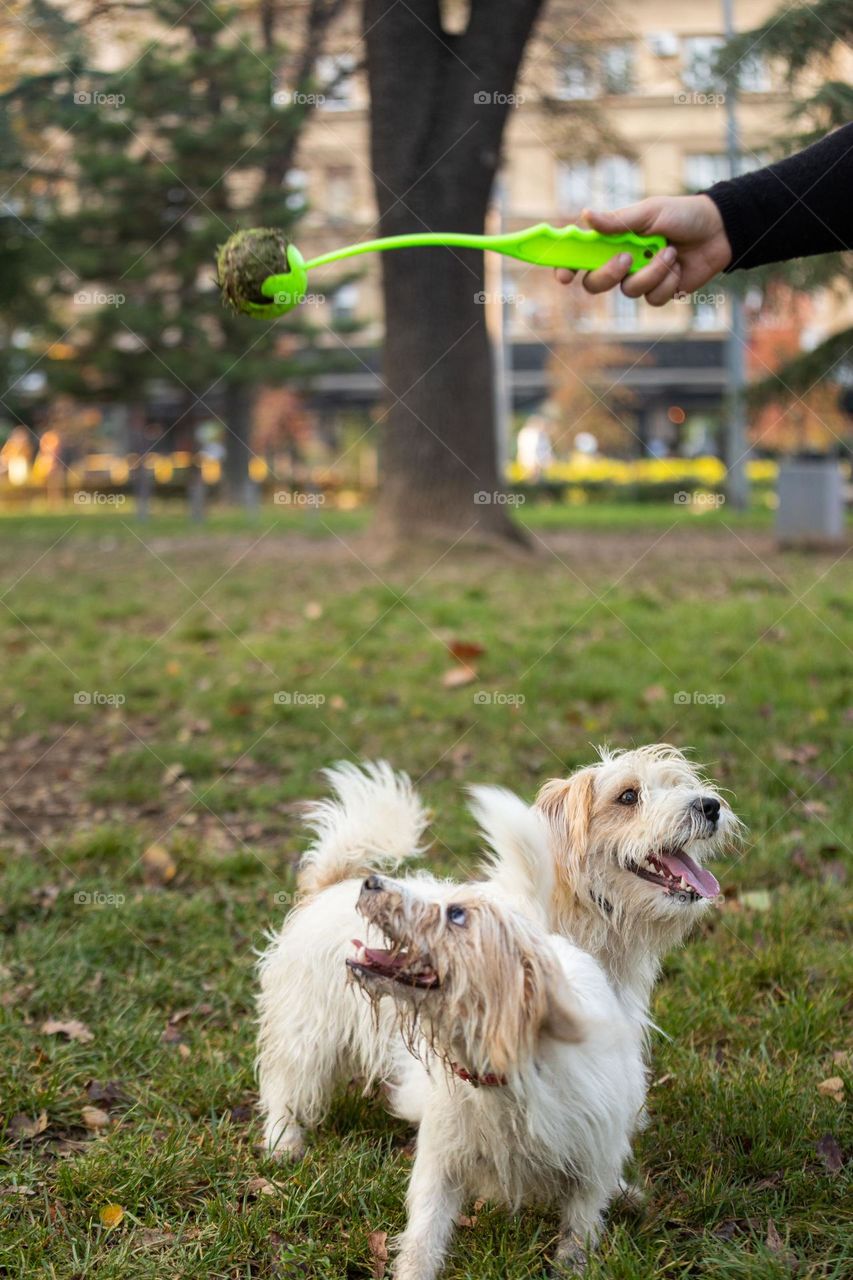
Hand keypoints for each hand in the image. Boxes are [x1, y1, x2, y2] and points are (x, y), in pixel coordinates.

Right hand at [556, 194, 732, 306]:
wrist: (719, 230)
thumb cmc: (682, 215)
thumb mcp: (649, 211)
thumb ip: (617, 220)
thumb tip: (585, 215)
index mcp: (612, 239)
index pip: (579, 256)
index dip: (565, 267)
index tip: (564, 276)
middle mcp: (620, 262)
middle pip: (594, 283)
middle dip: (608, 274)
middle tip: (627, 258)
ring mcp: (639, 279)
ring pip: (628, 292)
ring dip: (651, 272)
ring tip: (671, 252)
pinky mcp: (659, 292)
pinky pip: (652, 299)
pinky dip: (667, 281)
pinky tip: (679, 266)